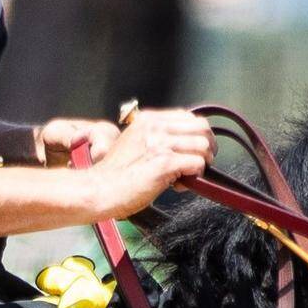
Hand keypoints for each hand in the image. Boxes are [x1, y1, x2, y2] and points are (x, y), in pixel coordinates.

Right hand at [50, 105, 211, 218]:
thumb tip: (184, 145)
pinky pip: (198, 164)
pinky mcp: (165, 163)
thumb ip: (157, 137)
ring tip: (185, 175)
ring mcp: (161, 143)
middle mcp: (155, 127)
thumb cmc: (116, 174)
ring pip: (204, 145)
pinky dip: (194, 177)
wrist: (99, 189)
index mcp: (148, 119)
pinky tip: (178, 185)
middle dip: (207, 147)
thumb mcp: (134, 142)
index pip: (189, 117)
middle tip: (198, 163)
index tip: (191, 151)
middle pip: (202, 127)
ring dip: (201, 163)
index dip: (197, 135)